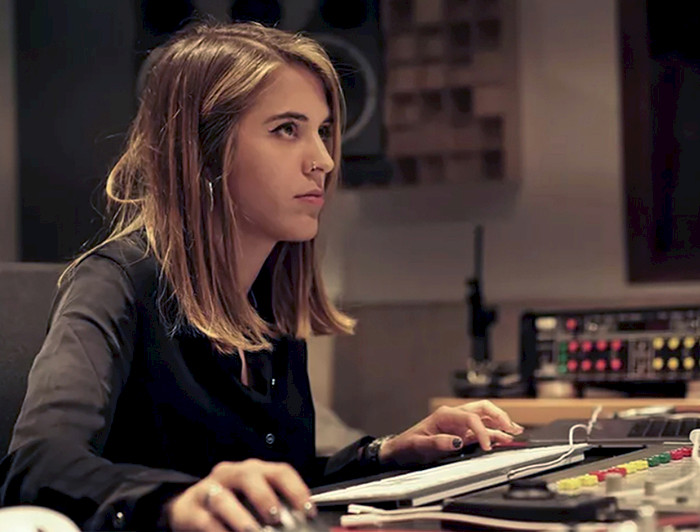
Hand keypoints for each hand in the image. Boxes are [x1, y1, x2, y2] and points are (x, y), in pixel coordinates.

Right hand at [164, 459, 316, 531]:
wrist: (189, 507)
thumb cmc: (232, 503)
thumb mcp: (254, 499)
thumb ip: (277, 507)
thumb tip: (304, 522)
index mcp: (255, 471)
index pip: (279, 471)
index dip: (297, 490)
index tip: (309, 511)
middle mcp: (232, 474)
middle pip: (248, 476)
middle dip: (264, 497)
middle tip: (276, 517)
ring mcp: (209, 489)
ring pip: (222, 498)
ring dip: (239, 517)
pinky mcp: (191, 509)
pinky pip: (205, 521)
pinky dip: (219, 531)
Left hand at [378, 400, 523, 466]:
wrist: (399, 451)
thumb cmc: (407, 445)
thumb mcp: (418, 445)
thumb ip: (436, 442)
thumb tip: (456, 441)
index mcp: (445, 415)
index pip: (471, 418)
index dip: (482, 431)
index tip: (487, 446)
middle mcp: (455, 417)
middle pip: (482, 409)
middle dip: (499, 416)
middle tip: (512, 428)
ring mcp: (460, 426)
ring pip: (485, 418)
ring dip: (500, 423)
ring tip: (515, 431)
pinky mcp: (462, 436)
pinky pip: (481, 432)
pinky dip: (494, 434)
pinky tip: (504, 438)